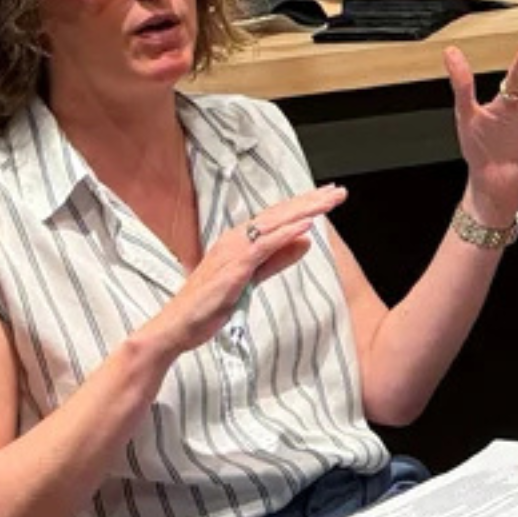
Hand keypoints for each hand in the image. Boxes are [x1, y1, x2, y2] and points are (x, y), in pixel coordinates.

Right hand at [140, 185, 346, 355]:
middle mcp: (236, 239)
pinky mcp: (234, 268)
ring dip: (303, 211)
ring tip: (328, 201)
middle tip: (338, 192)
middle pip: (279, 215)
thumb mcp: (253, 278)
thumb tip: (306, 242)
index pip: (278, 218)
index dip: (304, 205)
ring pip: (274, 224)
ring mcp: (233, 251)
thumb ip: (278, 259)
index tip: (329, 196)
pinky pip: (263, 247)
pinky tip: (305, 226)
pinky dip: (285, 234)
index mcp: (240, 240)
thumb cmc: (211, 303)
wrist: (179, 325)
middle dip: (310, 201)